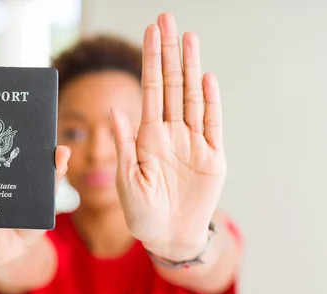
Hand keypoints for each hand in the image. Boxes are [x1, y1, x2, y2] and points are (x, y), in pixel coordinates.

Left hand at [110, 13, 225, 259]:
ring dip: (190, 68)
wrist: (168, 237)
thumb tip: (113, 109)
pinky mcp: (213, 158)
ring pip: (192, 97)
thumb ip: (124, 144)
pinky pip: (212, 124)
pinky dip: (211, 102)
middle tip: (168, 19)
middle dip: (169, 53)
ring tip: (189, 38)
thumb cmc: (142, 213)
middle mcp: (171, 133)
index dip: (151, 60)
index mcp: (148, 136)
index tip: (151, 31)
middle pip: (172, 85)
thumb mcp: (126, 179)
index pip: (150, 89)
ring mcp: (193, 143)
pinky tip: (206, 78)